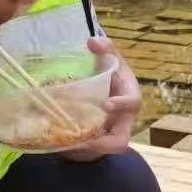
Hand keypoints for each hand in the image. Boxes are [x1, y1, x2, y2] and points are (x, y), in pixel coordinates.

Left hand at [61, 37, 141, 161]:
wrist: (104, 90)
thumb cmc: (110, 72)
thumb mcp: (110, 59)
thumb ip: (105, 48)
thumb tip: (92, 41)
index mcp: (130, 96)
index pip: (132, 102)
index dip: (121, 105)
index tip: (106, 105)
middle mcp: (124, 119)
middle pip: (121, 141)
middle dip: (103, 143)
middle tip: (85, 141)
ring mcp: (112, 134)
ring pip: (104, 151)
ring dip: (87, 149)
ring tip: (69, 145)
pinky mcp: (99, 143)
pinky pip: (89, 151)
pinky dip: (75, 149)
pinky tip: (60, 143)